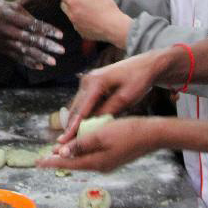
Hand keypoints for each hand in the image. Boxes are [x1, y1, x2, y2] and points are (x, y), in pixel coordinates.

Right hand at [0, 0, 64, 69]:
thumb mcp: (10, 5)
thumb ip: (26, 15)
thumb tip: (41, 26)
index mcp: (11, 16)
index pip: (32, 24)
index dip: (47, 30)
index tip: (60, 35)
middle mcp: (8, 30)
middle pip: (30, 39)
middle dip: (47, 45)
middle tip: (61, 50)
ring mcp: (4, 41)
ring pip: (24, 51)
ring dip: (39, 57)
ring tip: (52, 62)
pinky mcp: (1, 48)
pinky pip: (16, 57)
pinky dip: (28, 62)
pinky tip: (39, 66)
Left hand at [37, 117, 159, 172]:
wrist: (154, 134)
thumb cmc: (128, 132)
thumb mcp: (101, 135)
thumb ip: (81, 144)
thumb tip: (63, 153)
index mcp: (96, 162)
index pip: (68, 163)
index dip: (52, 162)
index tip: (38, 163)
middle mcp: (101, 166)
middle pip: (74, 163)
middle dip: (59, 160)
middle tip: (43, 158)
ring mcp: (108, 162)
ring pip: (83, 159)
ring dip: (69, 155)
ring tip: (56, 152)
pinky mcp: (113, 157)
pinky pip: (91, 155)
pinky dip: (81, 151)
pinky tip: (77, 146)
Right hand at [57, 49, 171, 142]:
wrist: (144, 66)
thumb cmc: (138, 80)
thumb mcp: (126, 98)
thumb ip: (109, 110)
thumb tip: (94, 124)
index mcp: (96, 82)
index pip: (82, 108)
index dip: (74, 125)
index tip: (67, 138)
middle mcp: (87, 80)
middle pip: (76, 107)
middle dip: (70, 125)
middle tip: (63, 142)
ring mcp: (88, 81)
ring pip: (78, 105)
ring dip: (74, 120)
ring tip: (68, 137)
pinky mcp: (91, 84)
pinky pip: (84, 102)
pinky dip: (82, 114)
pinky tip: (78, 126)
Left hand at [58, 0, 131, 47]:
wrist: (114, 27)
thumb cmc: (105, 8)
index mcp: (73, 2)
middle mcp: (71, 14)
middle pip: (63, 5)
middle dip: (69, 0)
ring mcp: (75, 24)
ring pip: (70, 14)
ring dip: (75, 10)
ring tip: (89, 9)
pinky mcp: (80, 31)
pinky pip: (76, 23)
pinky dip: (81, 20)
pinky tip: (91, 18)